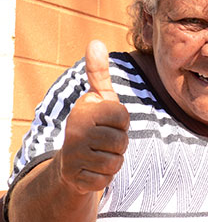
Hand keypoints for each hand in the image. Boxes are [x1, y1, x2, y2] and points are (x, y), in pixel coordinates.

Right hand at [57, 40, 129, 193]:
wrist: (71, 162)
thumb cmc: (93, 125)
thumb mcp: (99, 98)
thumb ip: (99, 73)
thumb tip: (95, 42)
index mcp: (83, 109)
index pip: (123, 116)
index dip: (122, 122)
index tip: (109, 122)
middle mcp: (75, 131)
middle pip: (122, 141)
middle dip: (119, 144)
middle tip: (104, 141)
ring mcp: (74, 156)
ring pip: (116, 161)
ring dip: (113, 161)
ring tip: (99, 154)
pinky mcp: (76, 179)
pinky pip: (107, 179)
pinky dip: (104, 176)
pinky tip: (92, 169)